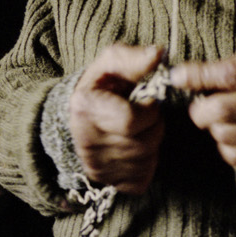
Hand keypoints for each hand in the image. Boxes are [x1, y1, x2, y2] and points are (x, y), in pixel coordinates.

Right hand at [69, 43, 165, 193]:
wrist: (76, 117)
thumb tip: (159, 54)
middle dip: (154, 125)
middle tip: (145, 115)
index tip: (147, 102)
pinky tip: (136, 147)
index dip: (149, 111)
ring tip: (140, 129)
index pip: (131, 120)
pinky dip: (147, 164)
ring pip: (146, 160)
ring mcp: (96, 166)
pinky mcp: (107, 182)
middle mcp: (87, 143)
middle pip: (144, 142)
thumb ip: (133, 58)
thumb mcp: (110, 64)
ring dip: (152, 143)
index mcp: (86, 108)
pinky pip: (142, 178)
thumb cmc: (100, 87)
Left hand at [170, 43, 235, 170]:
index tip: (178, 76)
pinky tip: (234, 133)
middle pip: (222, 111)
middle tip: (203, 105)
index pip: (230, 76)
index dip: (199, 76)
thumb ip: (231, 62)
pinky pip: (233, 155)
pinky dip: (226, 145)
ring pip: (223, 135)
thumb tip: (188, 75)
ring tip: (222, 118)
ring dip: (214, 127)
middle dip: (201, 109)